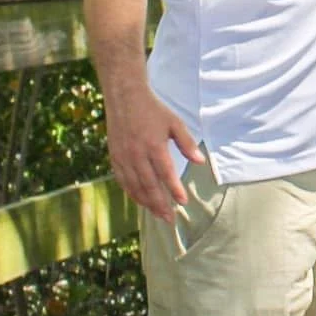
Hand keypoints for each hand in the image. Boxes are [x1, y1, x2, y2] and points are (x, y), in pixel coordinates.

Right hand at [105, 83, 202, 219]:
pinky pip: (122, 180)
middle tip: (169, 219)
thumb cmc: (153, 110)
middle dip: (160, 204)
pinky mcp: (115, 157)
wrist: (125, 97)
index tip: (183, 202)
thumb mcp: (175, 123)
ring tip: (157, 214)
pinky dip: (131, 193)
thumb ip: (187, 143)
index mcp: (154, 145)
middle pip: (149, 185)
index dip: (174, 190)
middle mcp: (137, 154)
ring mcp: (123, 157)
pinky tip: (140, 200)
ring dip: (146, 202)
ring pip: (134, 186)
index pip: (166, 174)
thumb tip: (200, 162)